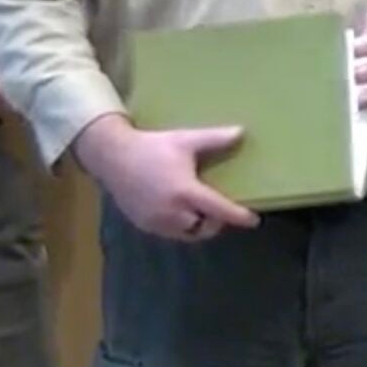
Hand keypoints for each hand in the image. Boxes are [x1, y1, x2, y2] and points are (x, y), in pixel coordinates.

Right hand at [71, 113, 259, 242]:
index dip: (239, 216)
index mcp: (185, 192)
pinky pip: (169, 232)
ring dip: (197, 225)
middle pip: (205, 227)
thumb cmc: (152, 147)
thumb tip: (242, 132)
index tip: (254, 220)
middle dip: (215, 221)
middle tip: (218, 207)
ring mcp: (157, 221)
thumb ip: (214, 139)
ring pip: (187, 233)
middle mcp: (172, 212)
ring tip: (200, 209)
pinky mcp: (144, 225)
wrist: (112, 156)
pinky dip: (179, 226)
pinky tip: (180, 210)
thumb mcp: (184, 140)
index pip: (219, 210)